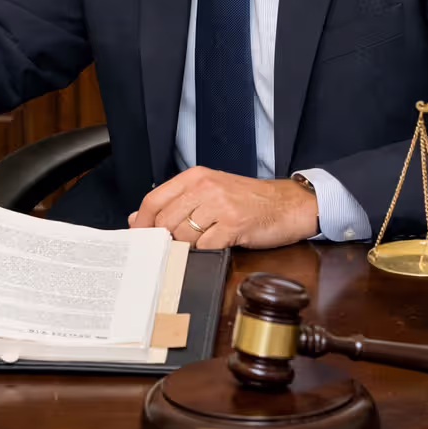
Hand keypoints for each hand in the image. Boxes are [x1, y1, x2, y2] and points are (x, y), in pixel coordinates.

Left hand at [126, 166, 317, 249]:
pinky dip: (206, 252)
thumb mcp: (209, 192)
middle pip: (165, 220)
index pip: (154, 199)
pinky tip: (216, 245)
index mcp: (195, 177)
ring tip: (202, 243)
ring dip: (187, 247)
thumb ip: (175, 202)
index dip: (143, 222)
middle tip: (172, 247)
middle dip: (165, 239)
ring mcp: (219, 205)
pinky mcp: (234, 225)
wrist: (289, 204)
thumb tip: (139, 218)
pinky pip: (205, 246)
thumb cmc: (248, 200)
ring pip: (183, 236)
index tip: (138, 237)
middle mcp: (205, 187)